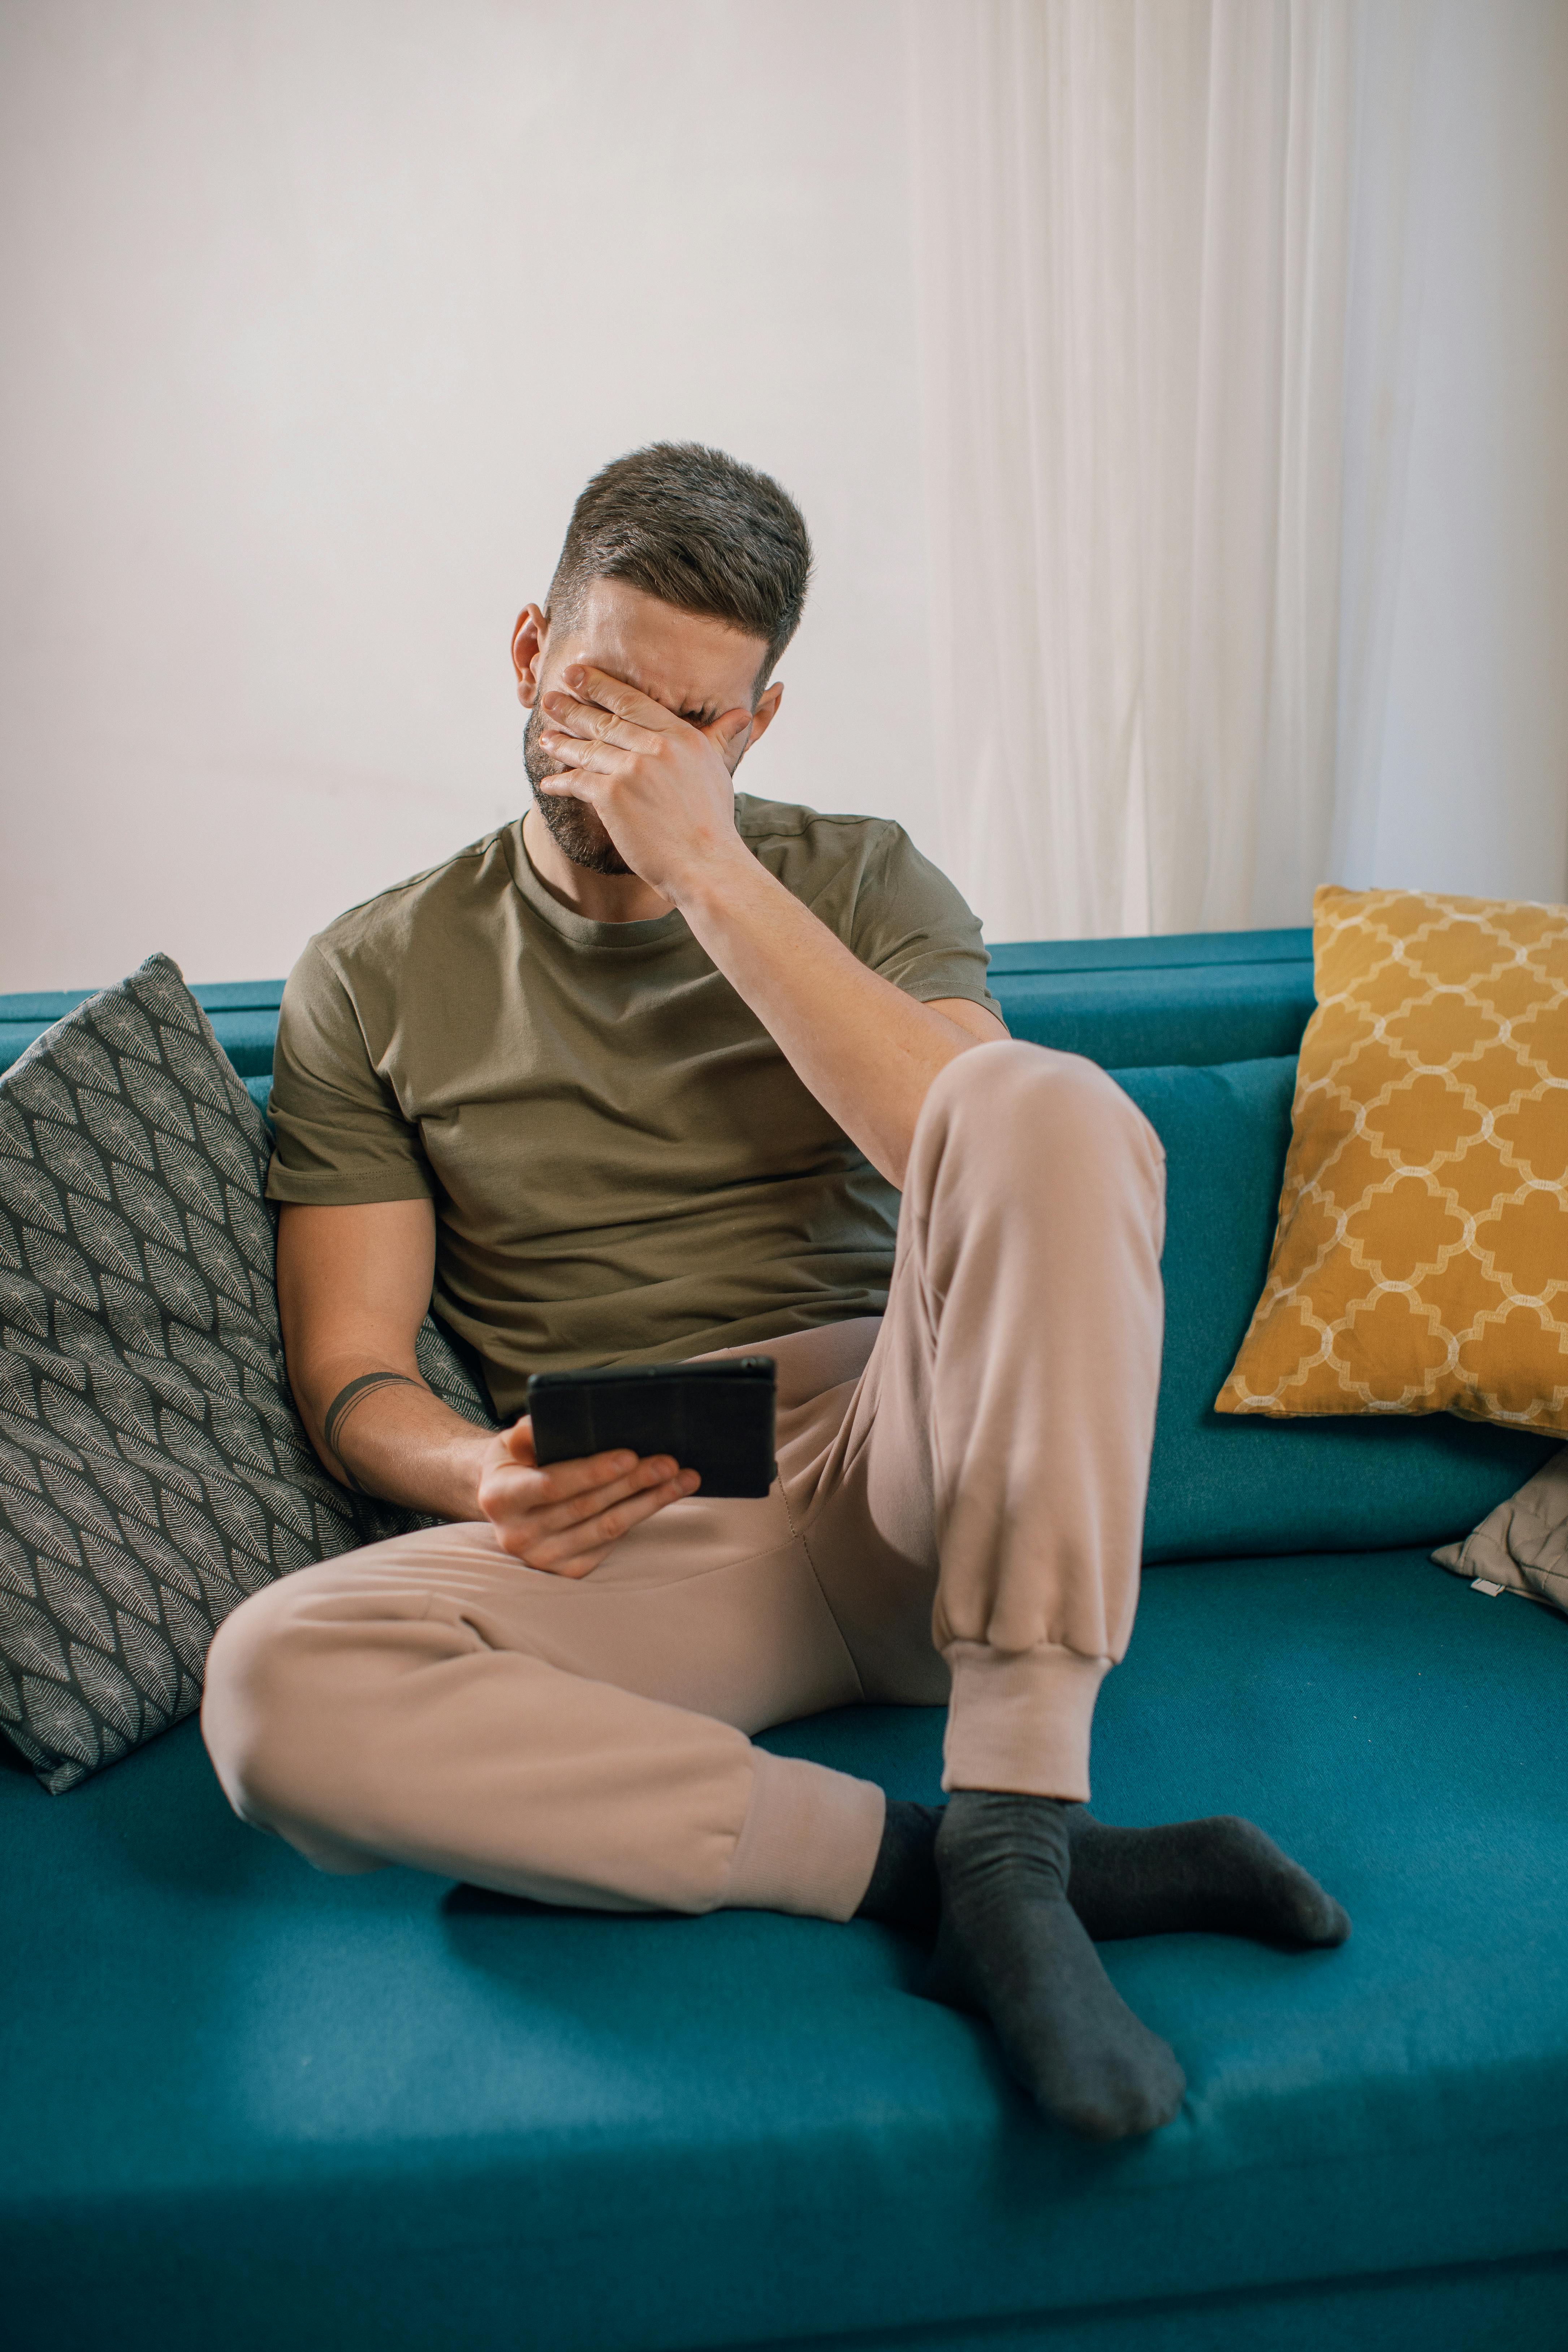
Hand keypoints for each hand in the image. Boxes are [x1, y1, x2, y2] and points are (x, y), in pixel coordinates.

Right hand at [475, 1415, 700, 1576]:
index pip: (553, 1484)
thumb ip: (529, 1432)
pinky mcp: (566, 1571)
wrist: (504, 1505)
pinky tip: (659, 1498)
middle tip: (669, 1463)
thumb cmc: (515, 1464)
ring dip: (649, 1502)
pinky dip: (637, 1519)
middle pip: (588, 1506)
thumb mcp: (510, 1442)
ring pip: (607, 1528)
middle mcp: (518, 1535)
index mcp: (500, 1498)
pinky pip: (609, 1544)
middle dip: (633, 1483)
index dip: (593, 1472)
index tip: (630, 1456)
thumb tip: (560, 1416)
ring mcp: (542, 1558)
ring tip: (681, 1479)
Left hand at [536, 662, 754, 900]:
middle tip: (550, 697)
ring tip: (545, 737)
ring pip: (589, 749)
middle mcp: (656, 746)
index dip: (602, 686)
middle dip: (573, 707)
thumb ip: (719, 738)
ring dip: (562, 743)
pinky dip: (561, 782)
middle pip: (606, 720)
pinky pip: (578, 781)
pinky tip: (549, 782)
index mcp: (682, 736)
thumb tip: (742, 714)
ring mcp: (632, 769)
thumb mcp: (718, 771)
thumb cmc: (713, 824)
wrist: (706, 864)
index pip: (634, 702)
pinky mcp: (613, 795)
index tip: (579, 673)